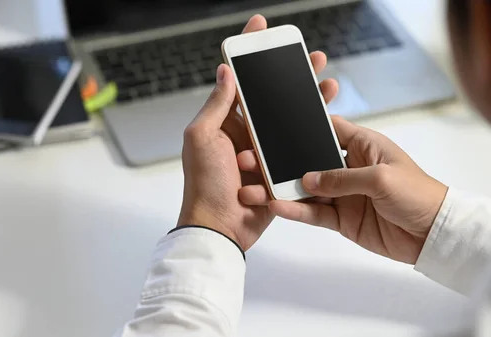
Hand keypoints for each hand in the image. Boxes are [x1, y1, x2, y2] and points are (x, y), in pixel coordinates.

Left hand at [178, 15, 339, 250]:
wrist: (219, 226)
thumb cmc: (204, 184)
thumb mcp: (202, 137)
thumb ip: (216, 105)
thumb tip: (225, 71)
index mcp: (223, 121)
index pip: (237, 80)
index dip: (247, 52)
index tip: (259, 28)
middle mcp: (243, 132)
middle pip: (269, 96)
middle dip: (288, 73)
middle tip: (307, 54)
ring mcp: (262, 150)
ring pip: (288, 118)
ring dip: (308, 99)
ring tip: (327, 81)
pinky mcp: (278, 169)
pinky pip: (297, 146)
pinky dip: (313, 130)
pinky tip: (328, 116)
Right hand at [238, 116, 447, 262]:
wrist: (433, 235)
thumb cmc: (419, 194)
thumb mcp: (380, 178)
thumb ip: (342, 177)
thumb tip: (308, 179)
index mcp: (362, 145)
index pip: (328, 129)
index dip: (304, 127)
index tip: (275, 124)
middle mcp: (348, 167)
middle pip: (307, 161)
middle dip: (281, 162)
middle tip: (252, 161)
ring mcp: (342, 194)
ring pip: (304, 189)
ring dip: (280, 189)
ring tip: (253, 190)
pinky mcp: (341, 218)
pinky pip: (312, 213)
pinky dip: (295, 211)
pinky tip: (276, 206)